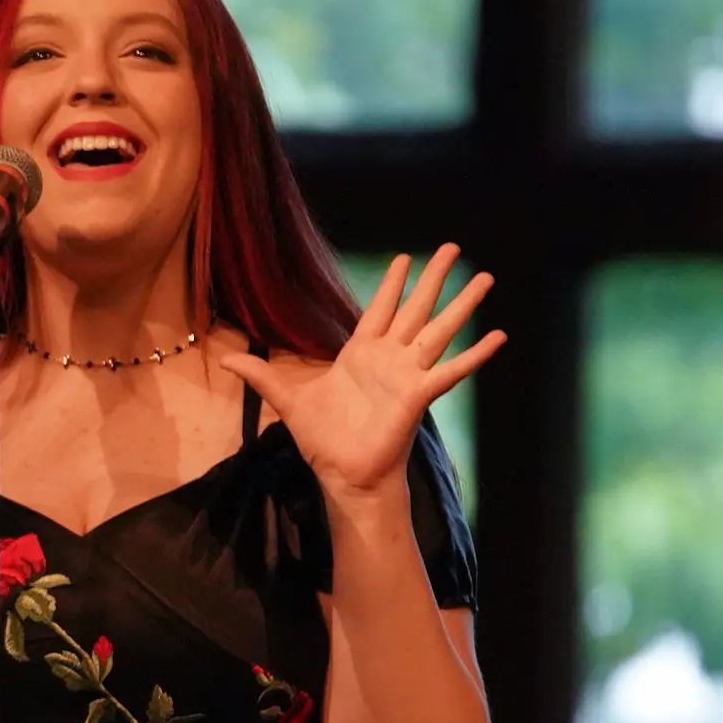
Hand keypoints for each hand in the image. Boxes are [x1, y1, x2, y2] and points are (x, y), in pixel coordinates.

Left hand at [214, 244, 503, 501]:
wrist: (344, 475)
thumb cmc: (322, 441)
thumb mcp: (286, 399)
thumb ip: (262, 374)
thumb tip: (224, 360)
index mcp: (360, 354)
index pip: (379, 309)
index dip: (392, 284)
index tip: (404, 258)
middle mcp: (388, 359)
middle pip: (416, 308)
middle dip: (434, 278)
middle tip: (452, 247)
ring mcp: (407, 374)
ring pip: (439, 329)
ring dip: (462, 304)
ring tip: (486, 276)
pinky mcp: (418, 395)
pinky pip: (451, 370)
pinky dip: (475, 354)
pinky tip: (498, 335)